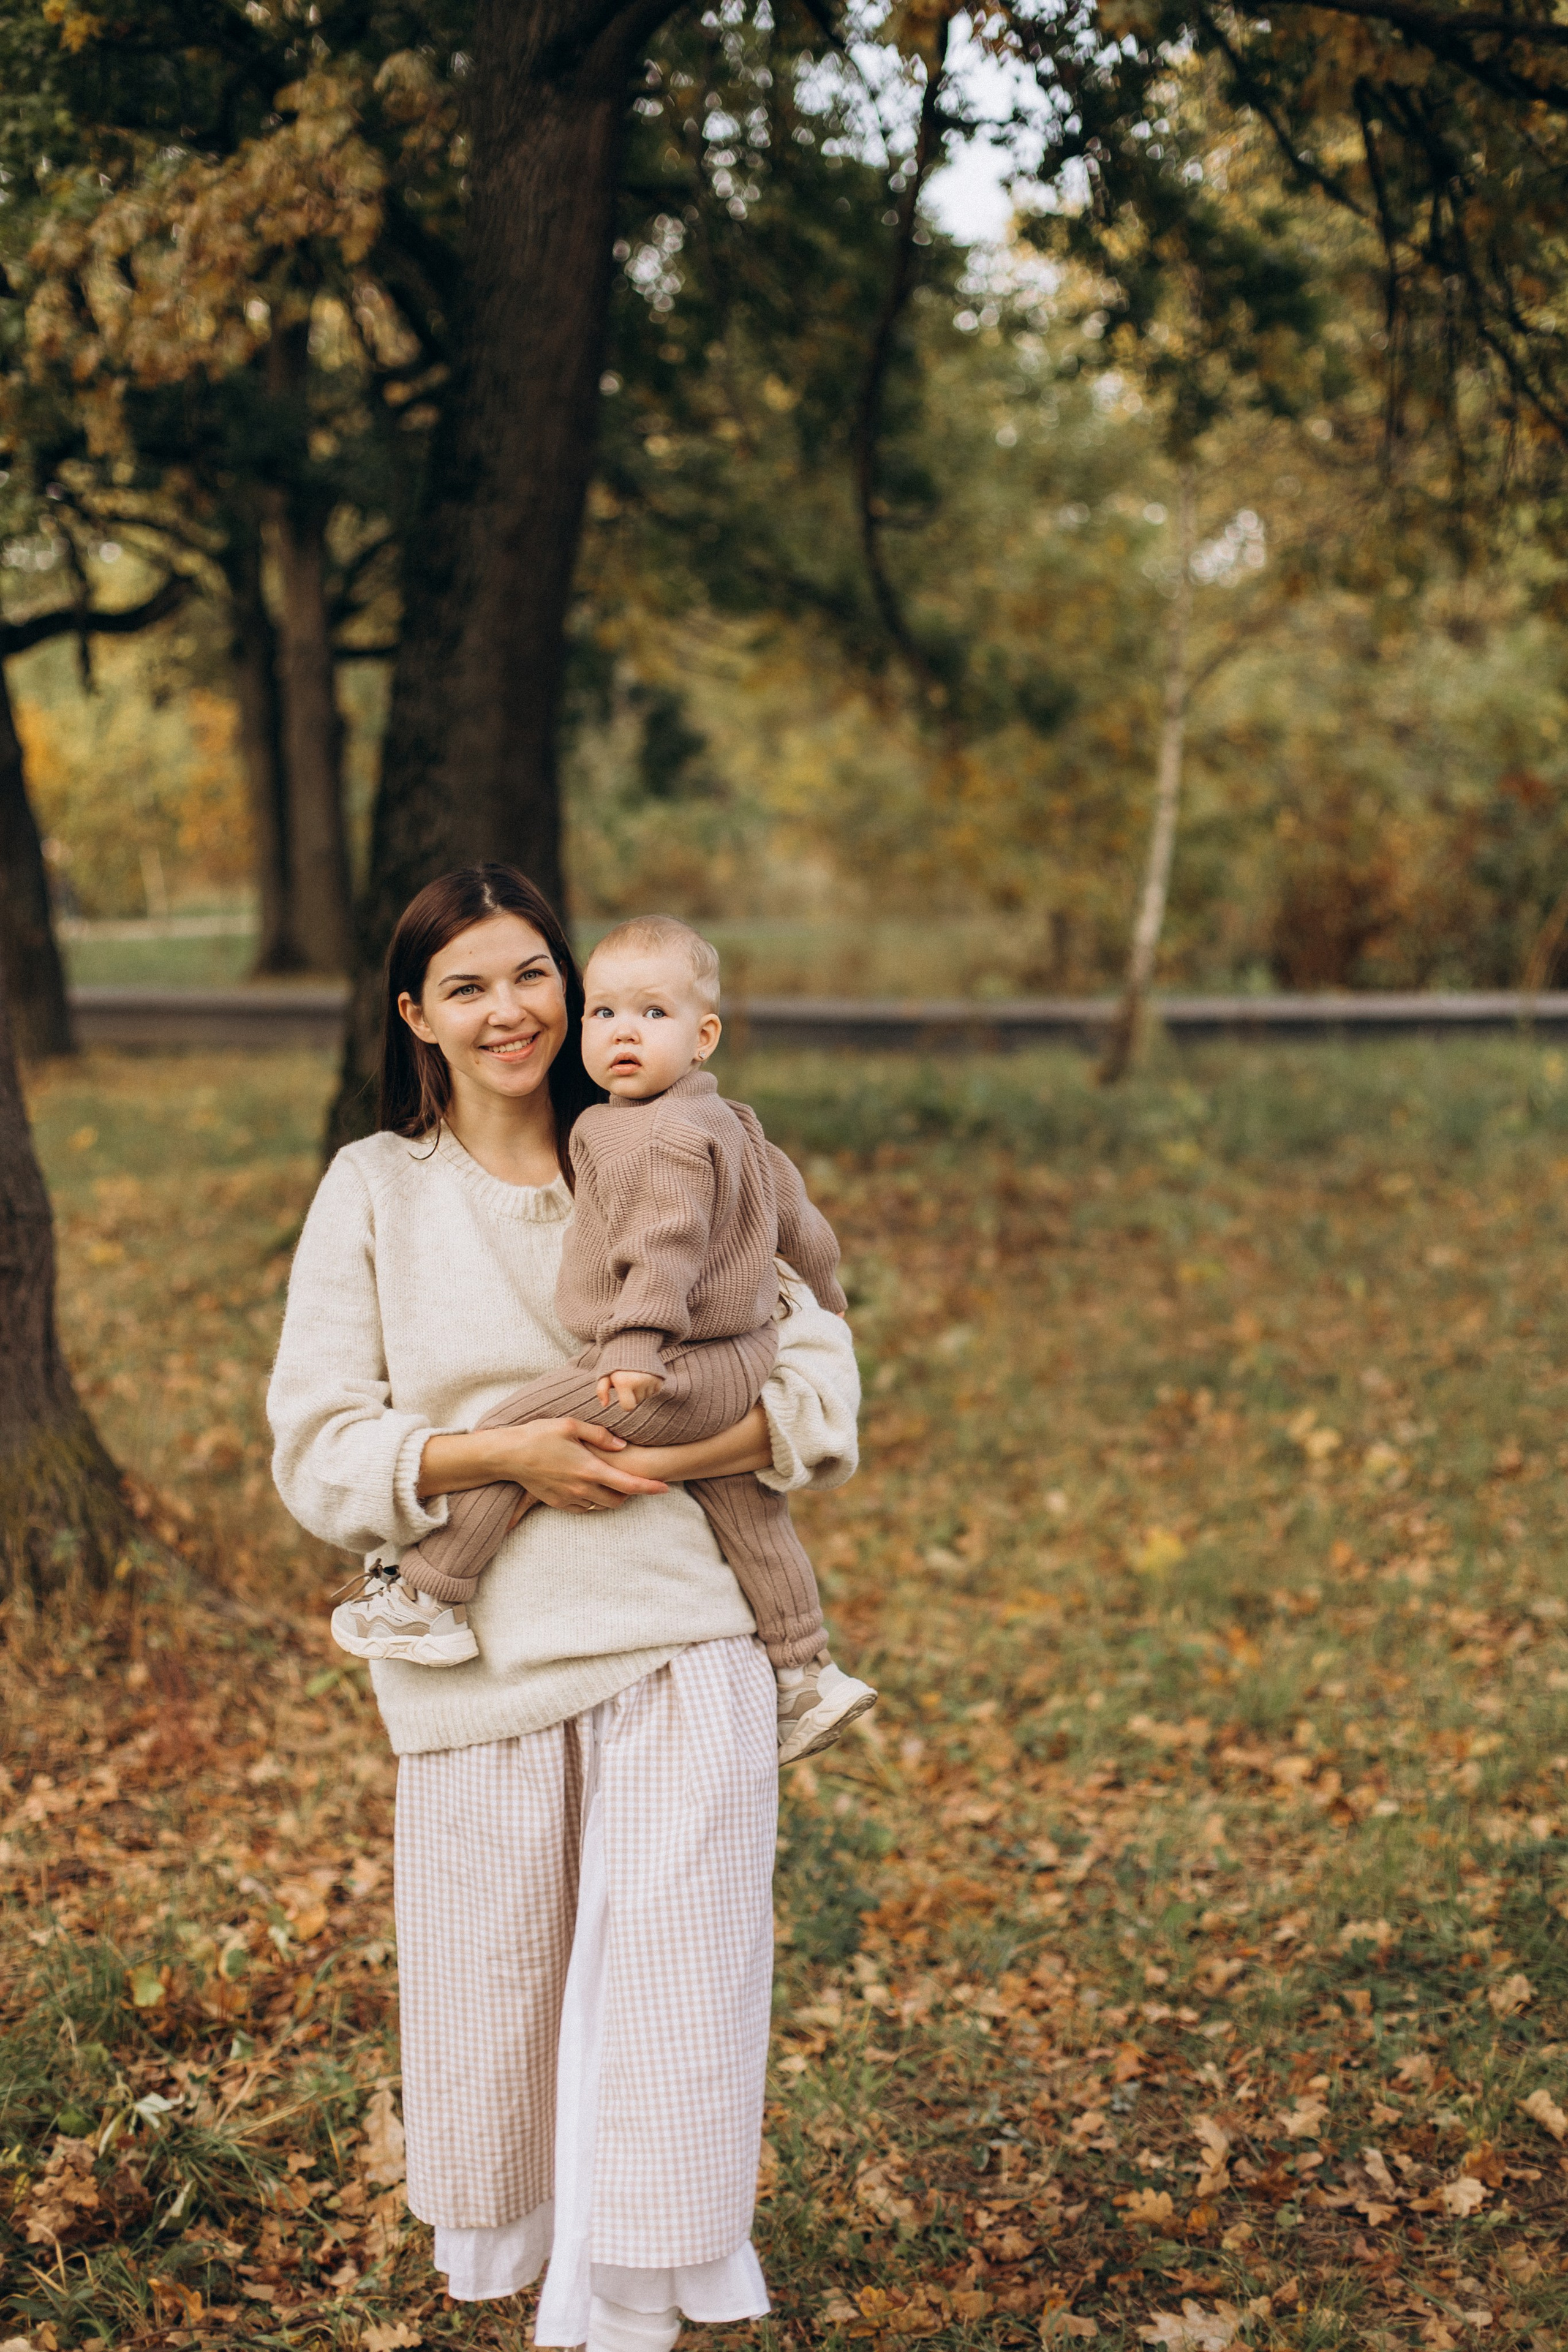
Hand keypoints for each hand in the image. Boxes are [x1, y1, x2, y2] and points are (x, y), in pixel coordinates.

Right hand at [418, 1419, 669, 1512]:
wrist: (508, 1455)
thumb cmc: (540, 1435)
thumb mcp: (572, 1426)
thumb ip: (601, 1436)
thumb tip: (622, 1445)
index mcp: (590, 1469)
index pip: (629, 1484)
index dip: (650, 1487)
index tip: (664, 1487)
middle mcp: (582, 1488)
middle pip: (619, 1500)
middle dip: (629, 1492)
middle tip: (629, 1477)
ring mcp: (569, 1498)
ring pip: (602, 1506)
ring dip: (611, 1497)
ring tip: (609, 1480)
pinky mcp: (558, 1504)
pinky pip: (584, 1508)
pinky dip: (592, 1500)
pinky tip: (587, 1485)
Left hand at [596, 1368, 665, 1411]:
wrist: (633, 1343)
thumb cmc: (616, 1361)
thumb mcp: (605, 1374)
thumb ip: (601, 1390)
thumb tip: (604, 1405)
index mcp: (624, 1382)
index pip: (628, 1407)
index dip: (625, 1403)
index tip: (623, 1394)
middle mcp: (639, 1381)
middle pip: (638, 1401)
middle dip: (633, 1394)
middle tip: (629, 1380)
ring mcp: (651, 1380)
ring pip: (646, 1396)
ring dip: (641, 1389)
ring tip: (636, 1375)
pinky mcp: (660, 1378)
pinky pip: (655, 1390)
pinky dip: (650, 1386)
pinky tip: (644, 1375)